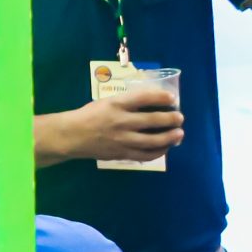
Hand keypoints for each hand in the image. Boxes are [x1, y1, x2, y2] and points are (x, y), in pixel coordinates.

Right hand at [65, 88, 182, 162]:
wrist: (72, 135)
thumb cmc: (91, 115)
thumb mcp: (107, 102)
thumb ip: (128, 103)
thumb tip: (154, 103)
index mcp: (116, 104)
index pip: (143, 97)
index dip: (160, 97)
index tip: (172, 97)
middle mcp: (121, 121)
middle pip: (153, 120)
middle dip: (171, 119)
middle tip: (180, 117)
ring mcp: (122, 139)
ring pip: (153, 140)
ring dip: (170, 137)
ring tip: (179, 133)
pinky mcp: (122, 153)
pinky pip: (146, 155)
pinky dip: (159, 151)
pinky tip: (166, 147)